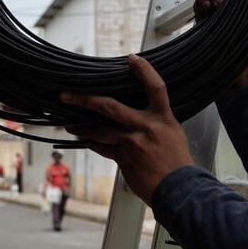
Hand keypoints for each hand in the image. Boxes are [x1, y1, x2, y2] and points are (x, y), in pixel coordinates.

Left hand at [61, 55, 193, 202]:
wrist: (180, 190)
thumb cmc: (178, 163)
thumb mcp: (173, 135)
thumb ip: (156, 123)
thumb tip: (140, 116)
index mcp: (163, 118)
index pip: (156, 87)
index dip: (144, 71)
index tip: (132, 59)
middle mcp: (146, 127)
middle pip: (110, 106)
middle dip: (85, 100)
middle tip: (67, 95)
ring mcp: (133, 143)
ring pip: (99, 130)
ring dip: (81, 127)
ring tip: (70, 124)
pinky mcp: (124, 159)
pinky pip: (102, 147)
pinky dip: (92, 143)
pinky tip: (85, 140)